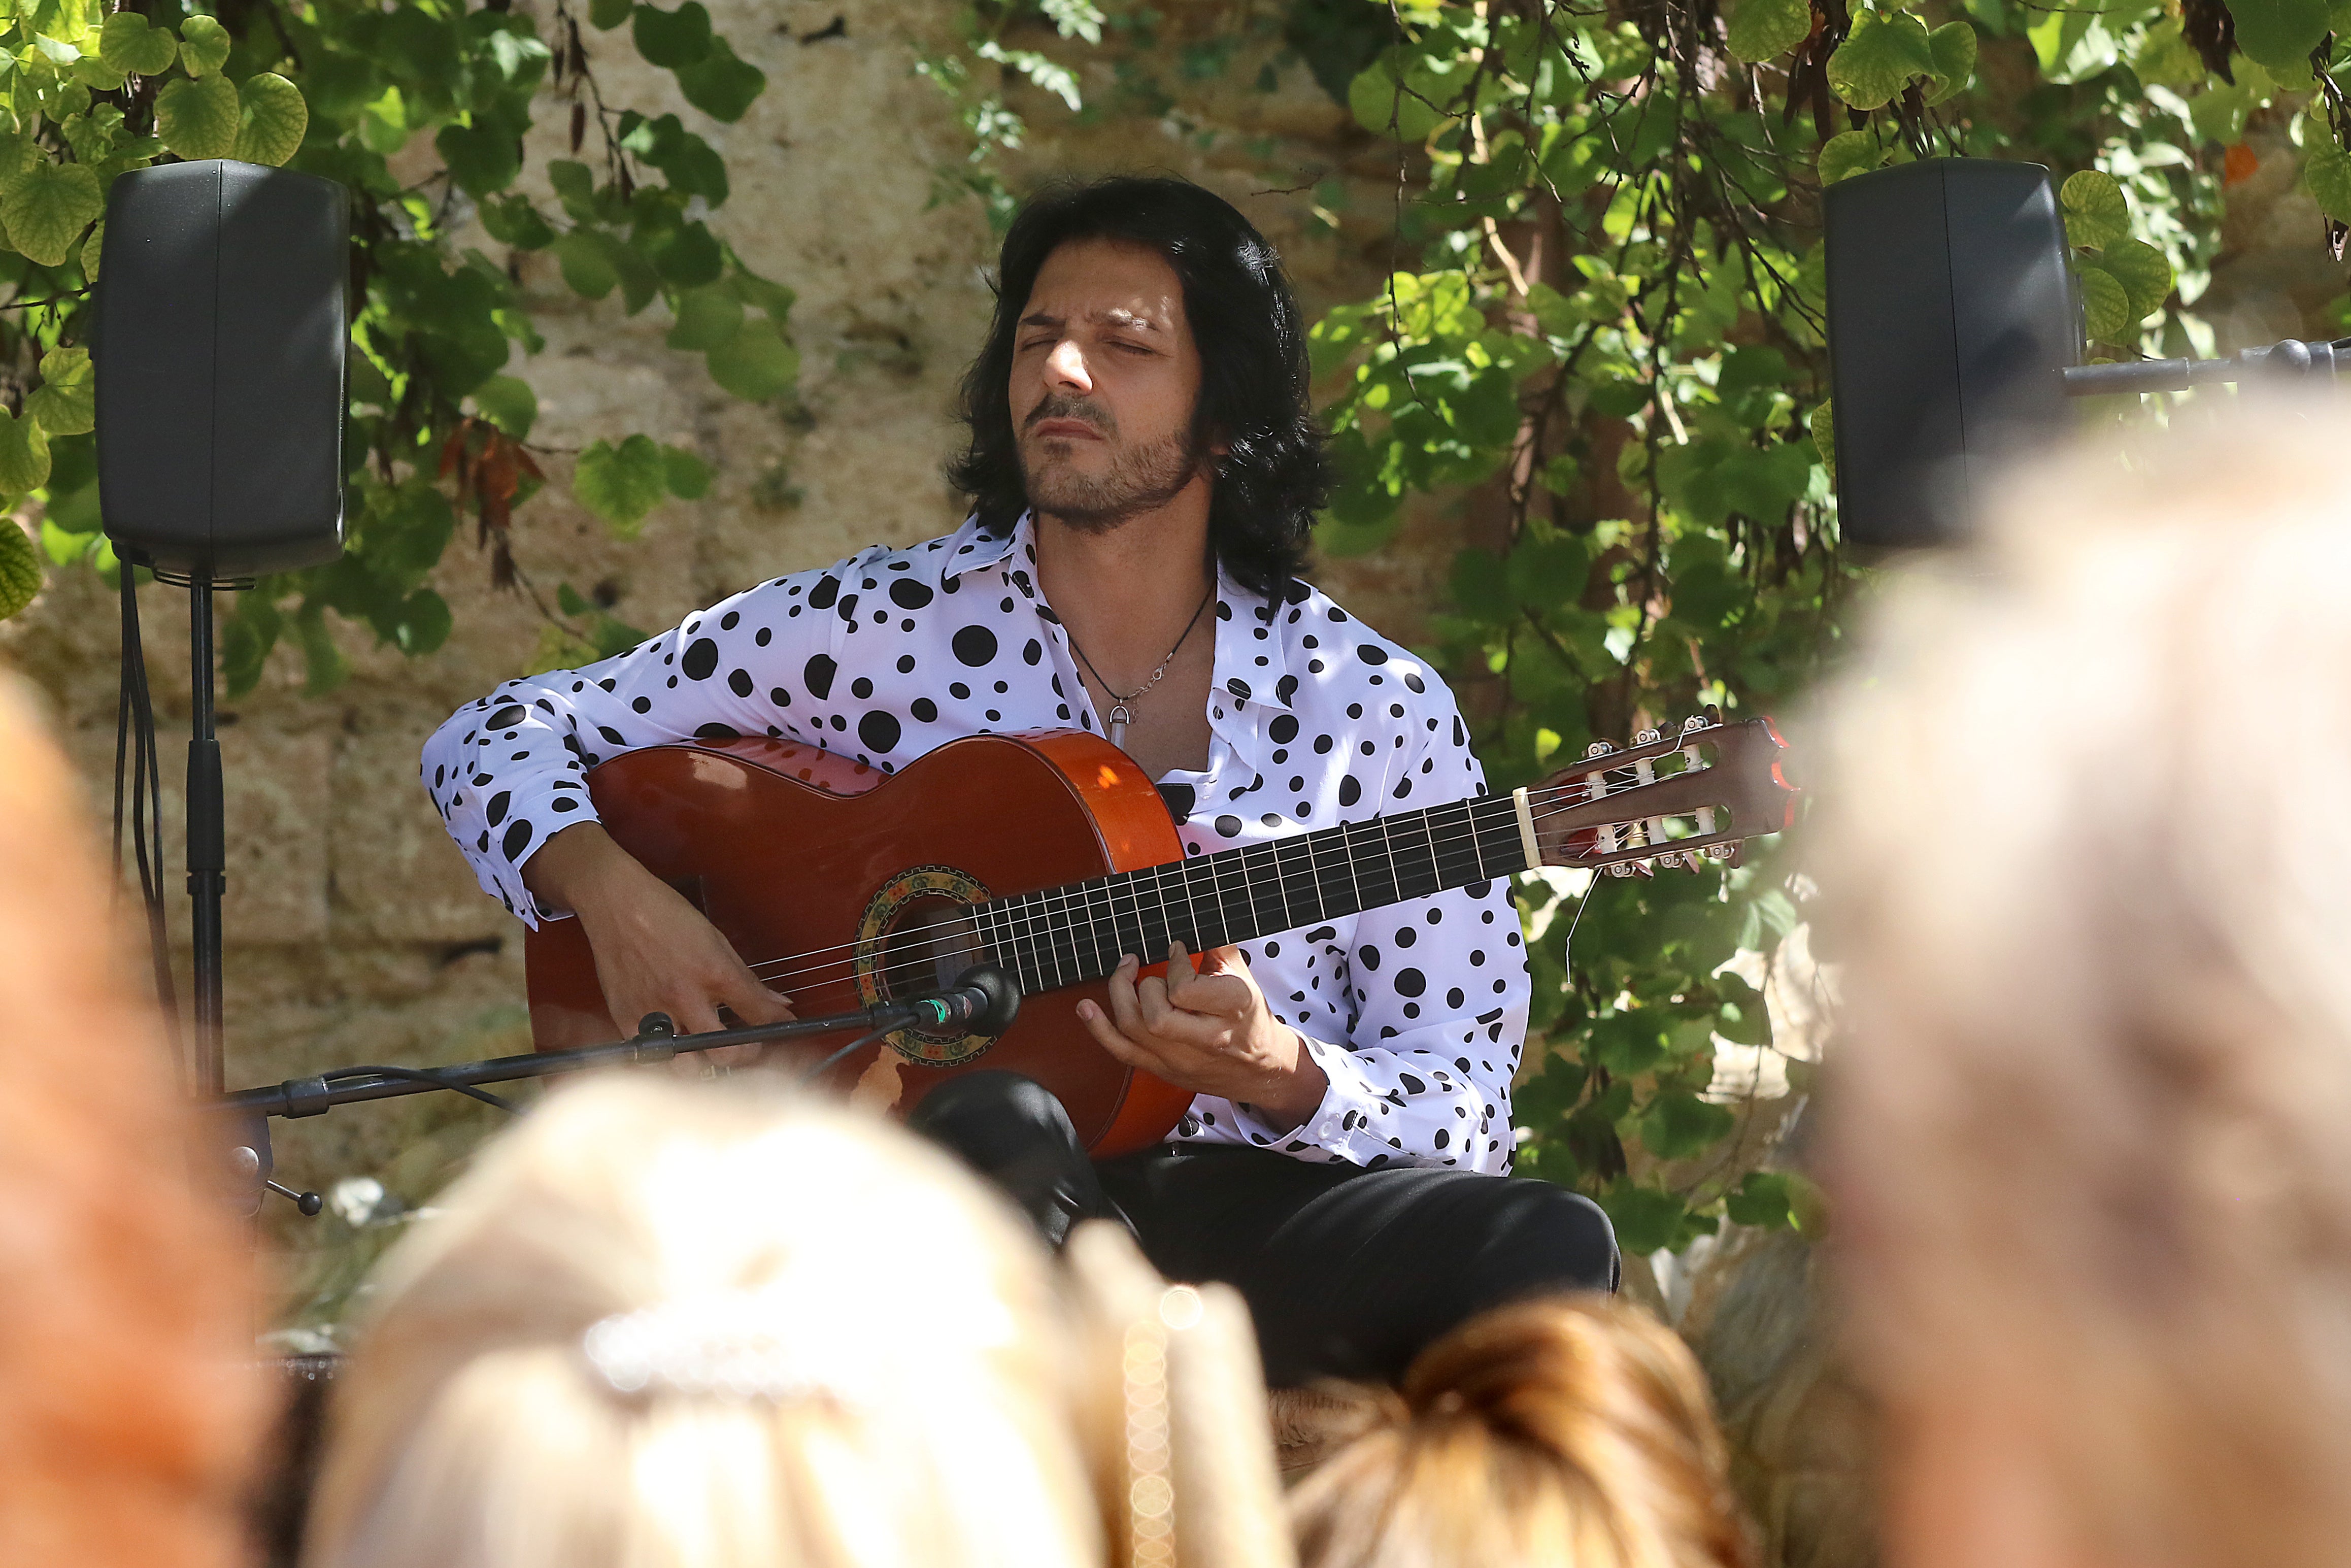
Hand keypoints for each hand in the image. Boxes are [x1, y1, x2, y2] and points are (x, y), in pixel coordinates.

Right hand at [525, 823, 794, 1069]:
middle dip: (742, 1057)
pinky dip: (668, 1059)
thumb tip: (777, 1003)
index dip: (777, 1027)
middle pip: (725, 1054)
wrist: (615, 904)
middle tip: (744, 1048)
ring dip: (702, 1066)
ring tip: (708, 1052)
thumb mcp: (716, 940)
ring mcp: (653, 1011)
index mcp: (712, 972)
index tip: (782, 1031)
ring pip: (687, 1068)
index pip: (758, 1014)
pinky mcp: (625, 1019)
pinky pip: (651, 1058)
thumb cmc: (665, 916)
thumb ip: (747, 979)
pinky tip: (675, 1047)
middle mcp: (684, 997)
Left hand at [1075, 941, 1328, 1131]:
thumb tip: (1192, 917)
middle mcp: (1206, 1039)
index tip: (1175, 950)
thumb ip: (1218, 947)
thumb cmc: (1250, 1017)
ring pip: (1136, 1030)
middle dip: (1147, 985)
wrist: (1260, 1069)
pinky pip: (1123, 1052)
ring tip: (1124, 974)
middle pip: (1157, 1015)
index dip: (1175, 963)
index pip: (1186, 989)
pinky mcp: (1163, 1069)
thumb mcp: (1246, 978)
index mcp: (1232, 1010)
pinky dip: (1099, 1029)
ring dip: (1121, 996)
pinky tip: (1085, 1008)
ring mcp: (1182, 1058)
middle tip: (1152, 971)